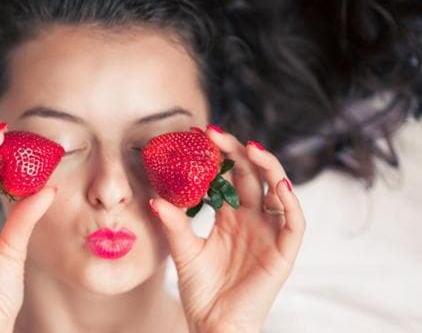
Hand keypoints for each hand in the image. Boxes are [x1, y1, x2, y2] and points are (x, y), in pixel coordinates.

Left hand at [149, 126, 304, 332]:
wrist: (214, 326)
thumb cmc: (201, 291)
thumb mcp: (184, 252)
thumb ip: (174, 225)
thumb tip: (154, 198)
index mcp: (230, 217)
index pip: (229, 177)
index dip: (218, 156)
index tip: (199, 135)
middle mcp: (252, 219)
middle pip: (252, 176)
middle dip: (237, 152)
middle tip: (215, 134)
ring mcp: (269, 233)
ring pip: (277, 190)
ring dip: (268, 166)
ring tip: (250, 147)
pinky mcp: (284, 252)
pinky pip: (293, 222)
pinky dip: (290, 201)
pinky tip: (277, 183)